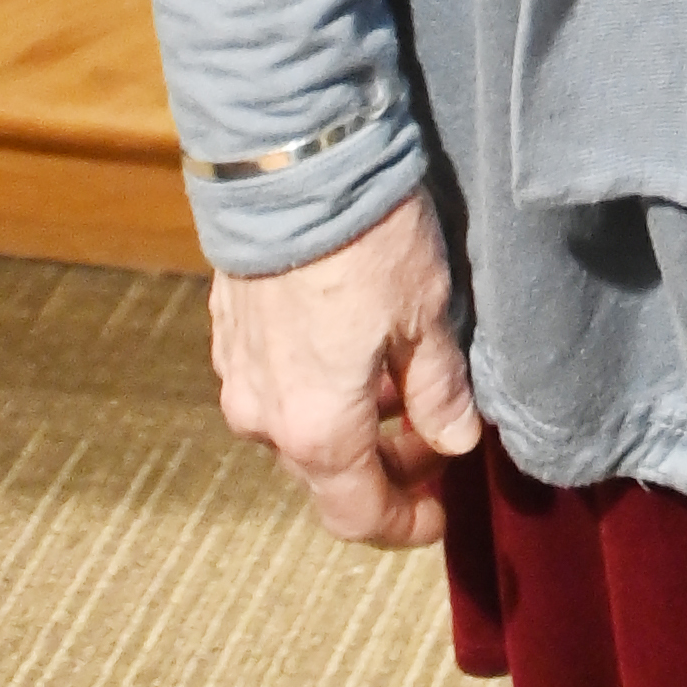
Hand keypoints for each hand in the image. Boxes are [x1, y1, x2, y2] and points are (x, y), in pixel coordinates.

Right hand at [209, 183, 480, 545]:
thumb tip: (457, 440)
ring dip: (353, 425)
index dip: (404, 523)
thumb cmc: (368, 240)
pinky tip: (357, 351)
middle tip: (436, 438)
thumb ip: (439, 390)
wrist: (292, 163)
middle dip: (385, 467)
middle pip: (328, 474)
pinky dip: (320, 390)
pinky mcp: (229, 336)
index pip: (358, 515)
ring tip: (404, 383)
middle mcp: (265, 419)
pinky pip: (277, 388)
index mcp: (317, 428)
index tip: (441, 514)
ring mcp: (239, 377)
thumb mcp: (427, 314)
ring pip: (300, 430)